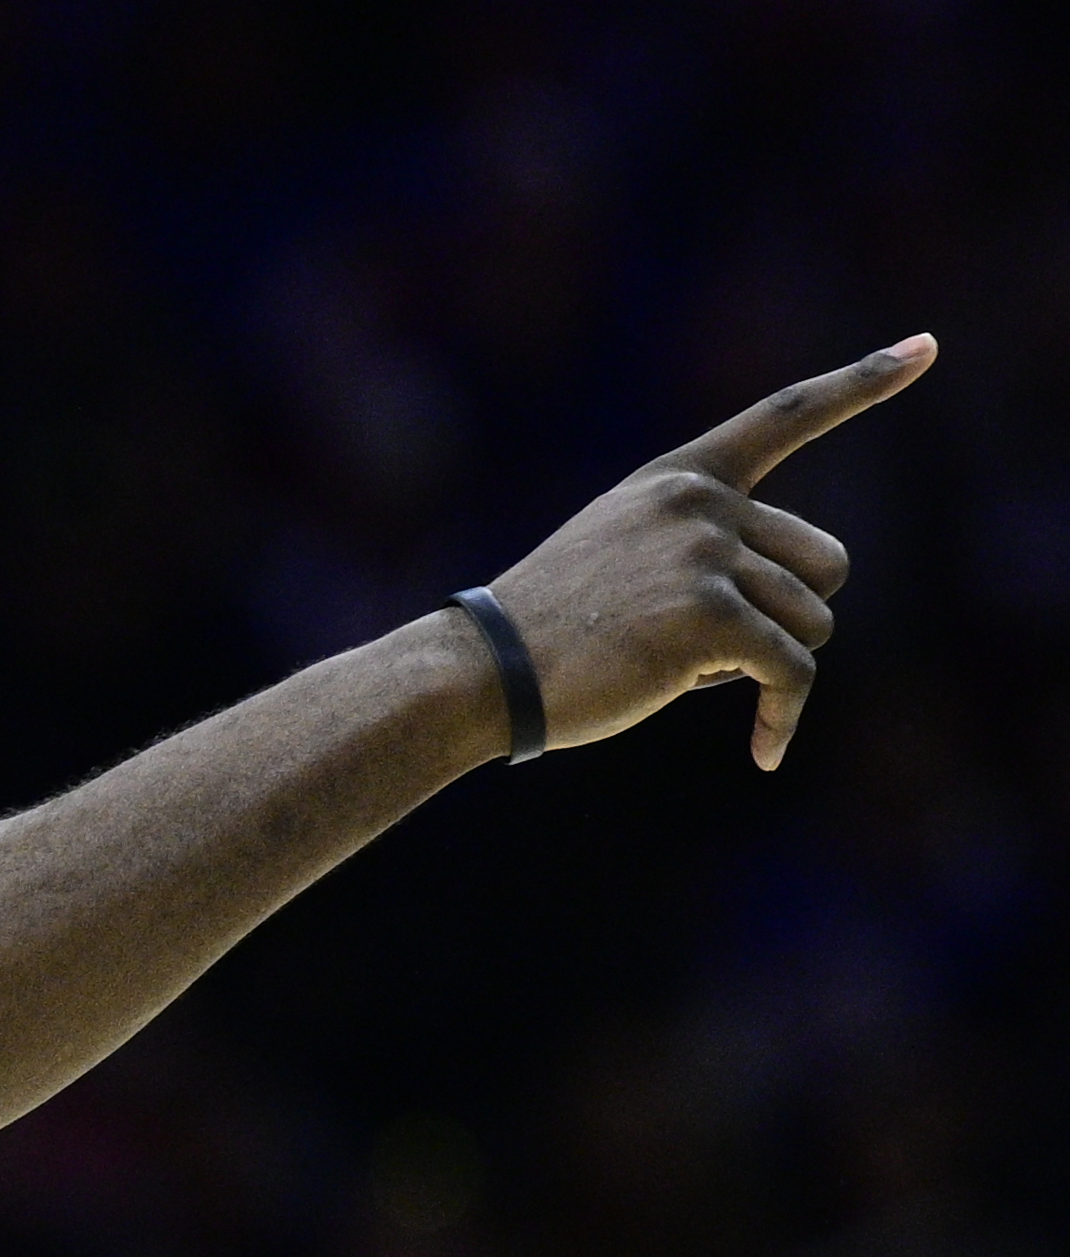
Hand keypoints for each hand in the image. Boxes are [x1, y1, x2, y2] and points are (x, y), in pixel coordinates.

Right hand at [484, 334, 936, 769]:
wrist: (487, 670)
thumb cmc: (552, 632)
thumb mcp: (623, 556)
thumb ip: (705, 548)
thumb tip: (801, 604)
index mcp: (680, 478)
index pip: (785, 415)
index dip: (862, 382)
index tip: (926, 346)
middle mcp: (700, 504)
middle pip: (827, 562)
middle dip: (791, 617)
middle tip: (716, 651)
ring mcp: (706, 555)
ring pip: (814, 623)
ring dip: (770, 666)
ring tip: (689, 677)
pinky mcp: (710, 618)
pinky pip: (793, 673)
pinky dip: (784, 718)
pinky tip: (763, 752)